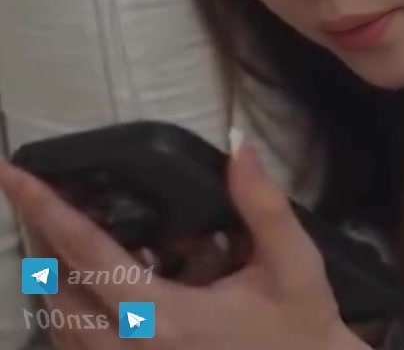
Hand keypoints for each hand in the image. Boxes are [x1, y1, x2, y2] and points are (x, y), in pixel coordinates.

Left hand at [0, 143, 368, 349]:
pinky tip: (98, 284)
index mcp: (164, 317)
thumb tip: (239, 146)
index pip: (87, 252)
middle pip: (56, 287)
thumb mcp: (293, 263)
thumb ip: (263, 204)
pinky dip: (71, 308)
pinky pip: (78, 345)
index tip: (11, 173)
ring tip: (69, 233)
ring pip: (59, 321)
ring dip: (55, 273)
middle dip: (44, 235)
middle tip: (43, 192)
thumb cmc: (301, 328)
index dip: (46, 208)